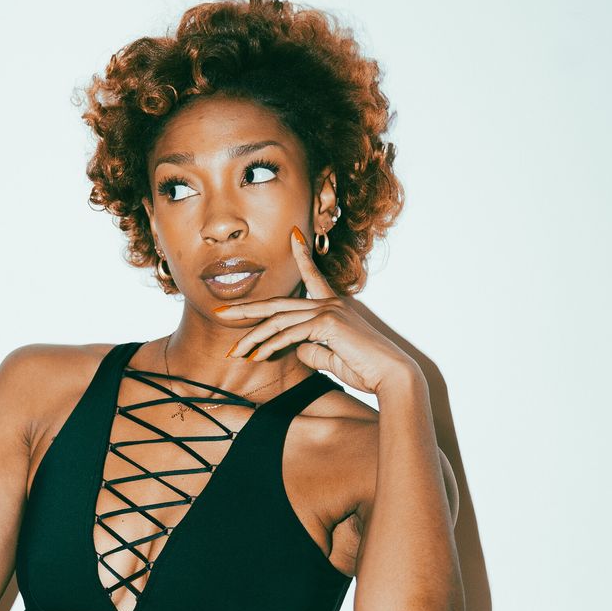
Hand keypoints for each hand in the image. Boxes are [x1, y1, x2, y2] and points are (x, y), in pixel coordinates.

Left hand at [213, 226, 419, 396]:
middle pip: (278, 304)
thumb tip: (293, 349)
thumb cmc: (366, 368)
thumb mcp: (331, 358)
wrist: (390, 375)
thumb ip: (311, 350)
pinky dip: (271, 346)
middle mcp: (330, 303)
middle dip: (247, 309)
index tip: (293, 235)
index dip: (301, 256)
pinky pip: (290, 334)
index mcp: (334, 307)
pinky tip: (256, 356)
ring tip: (234, 352)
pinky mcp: (328, 324)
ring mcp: (329, 310)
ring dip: (253, 338)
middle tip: (220, 312)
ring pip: (280, 321)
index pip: (313, 276)